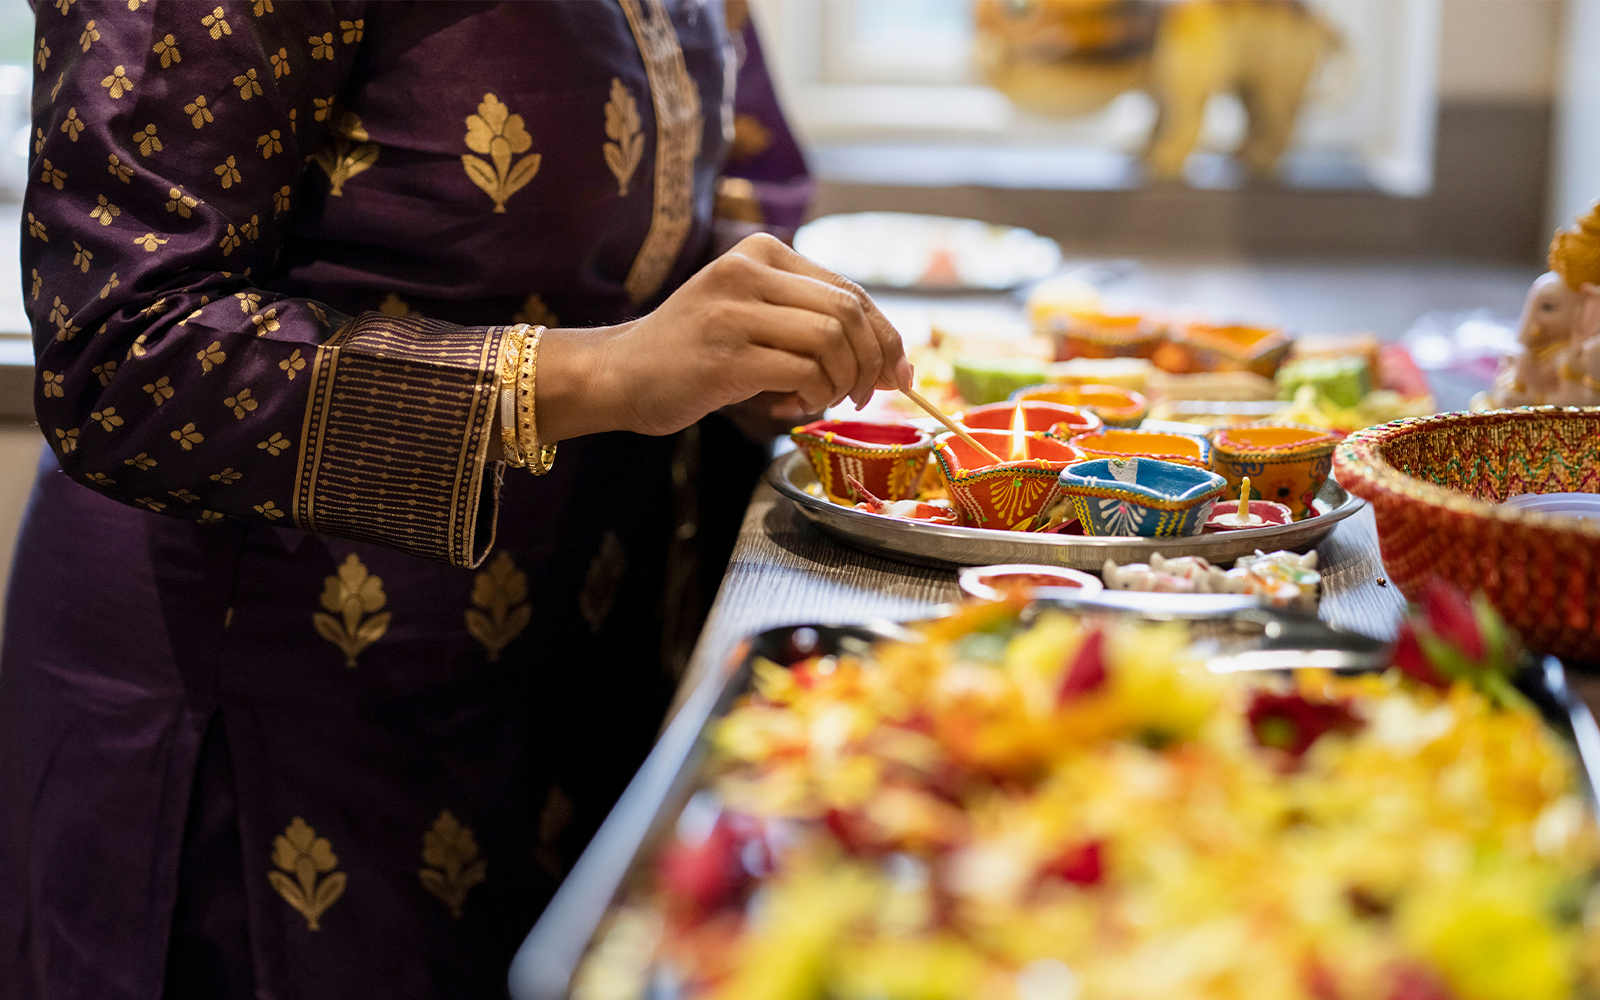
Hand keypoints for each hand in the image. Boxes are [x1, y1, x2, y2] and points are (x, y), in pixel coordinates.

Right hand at [536, 233, 909, 441]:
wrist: (620, 373)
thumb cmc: (694, 353)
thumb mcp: (753, 316)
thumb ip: (812, 322)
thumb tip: (893, 361)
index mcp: (762, 251)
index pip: (851, 290)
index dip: (887, 336)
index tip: (899, 374)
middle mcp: (748, 270)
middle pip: (850, 312)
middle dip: (873, 362)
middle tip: (865, 396)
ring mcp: (735, 310)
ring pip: (832, 340)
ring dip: (842, 382)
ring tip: (820, 400)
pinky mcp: (726, 354)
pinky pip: (803, 372)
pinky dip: (812, 396)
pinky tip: (789, 406)